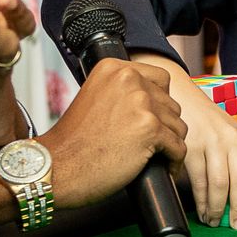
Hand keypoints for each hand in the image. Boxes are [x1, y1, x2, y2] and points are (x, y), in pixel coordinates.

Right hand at [40, 60, 187, 208]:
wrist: (57, 167)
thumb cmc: (74, 141)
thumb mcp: (95, 98)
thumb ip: (121, 91)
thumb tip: (153, 99)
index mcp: (114, 68)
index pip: (161, 79)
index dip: (159, 103)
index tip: (151, 119)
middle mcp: (129, 79)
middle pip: (171, 104)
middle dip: (164, 127)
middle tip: (151, 144)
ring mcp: (141, 103)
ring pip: (178, 126)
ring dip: (170, 144)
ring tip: (155, 158)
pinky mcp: (149, 129)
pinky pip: (179, 147)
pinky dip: (174, 162)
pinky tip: (164, 169)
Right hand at [147, 56, 236, 228]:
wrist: (179, 94)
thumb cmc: (205, 122)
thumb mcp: (227, 135)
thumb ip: (236, 159)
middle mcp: (232, 139)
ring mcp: (211, 141)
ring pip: (220, 184)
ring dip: (217, 208)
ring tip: (214, 221)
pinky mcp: (190, 145)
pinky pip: (199, 180)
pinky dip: (201, 201)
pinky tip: (201, 211)